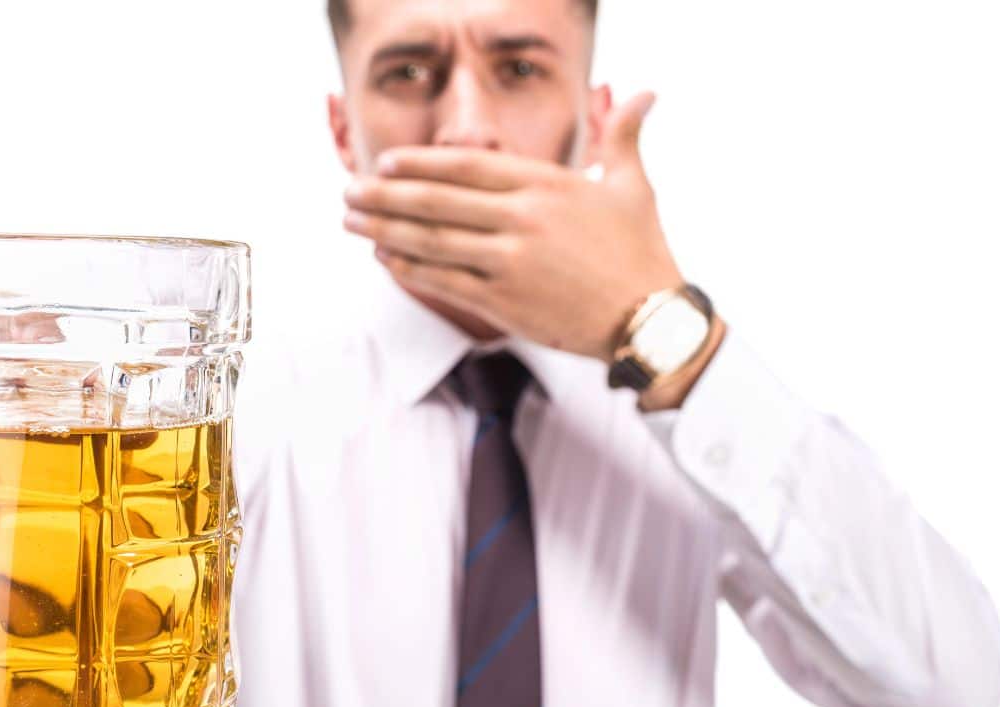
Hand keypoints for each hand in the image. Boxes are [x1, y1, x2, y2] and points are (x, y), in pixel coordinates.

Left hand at [343, 91, 683, 359]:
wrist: (650, 319)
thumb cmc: (641, 251)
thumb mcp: (634, 186)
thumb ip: (624, 136)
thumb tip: (647, 94)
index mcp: (547, 185)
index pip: (467, 166)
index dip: (420, 163)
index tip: (386, 161)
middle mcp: (523, 220)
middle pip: (437, 201)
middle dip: (385, 194)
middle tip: (348, 189)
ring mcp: (510, 263)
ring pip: (432, 241)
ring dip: (385, 228)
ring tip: (352, 220)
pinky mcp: (505, 303)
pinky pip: (444, 281)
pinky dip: (409, 268)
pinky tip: (385, 256)